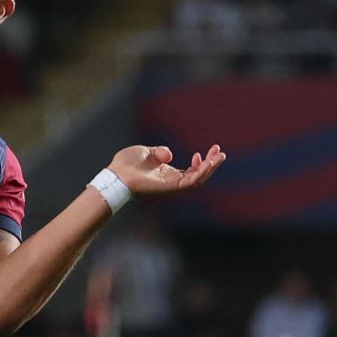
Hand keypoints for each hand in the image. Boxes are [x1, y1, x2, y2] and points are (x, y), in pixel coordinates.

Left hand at [109, 144, 224, 194]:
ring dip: (209, 168)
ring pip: (196, 179)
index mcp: (166, 173)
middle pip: (197, 175)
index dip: (200, 162)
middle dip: (210, 164)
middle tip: (220, 153)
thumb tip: (170, 155)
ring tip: (219, 157)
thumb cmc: (126, 164)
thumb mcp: (145, 152)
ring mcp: (171, 184)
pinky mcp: (169, 186)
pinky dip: (199, 173)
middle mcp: (171, 180)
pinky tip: (207, 164)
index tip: (203, 151)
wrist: (116, 174)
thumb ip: (159, 152)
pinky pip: (189, 182)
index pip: (190, 171)